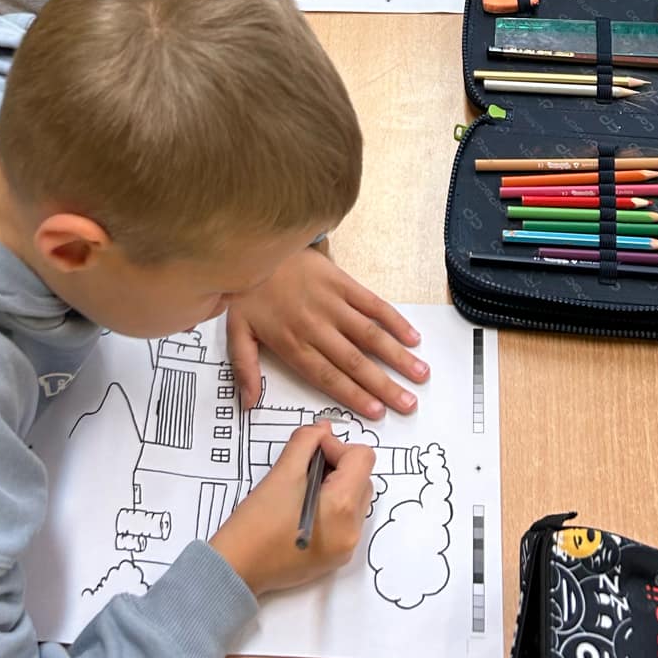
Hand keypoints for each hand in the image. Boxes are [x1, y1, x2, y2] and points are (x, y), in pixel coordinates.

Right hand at [209, 423, 375, 596]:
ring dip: (337, 486)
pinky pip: (347, 521)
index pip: (362, 458)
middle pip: (363, 479)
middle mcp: (352, 530)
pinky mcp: (337, 557)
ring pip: (356, 499)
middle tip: (305, 469)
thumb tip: (323, 430)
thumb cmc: (256, 522)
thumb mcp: (282, 473)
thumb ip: (306, 443)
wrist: (238, 568)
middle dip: (339, 466)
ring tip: (304, 489)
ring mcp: (346, 547)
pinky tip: (305, 508)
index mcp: (342, 507)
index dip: (337, 447)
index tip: (310, 453)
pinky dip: (334, 507)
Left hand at [226, 246, 430, 417]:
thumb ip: (245, 368)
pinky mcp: (341, 281)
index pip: (328, 376)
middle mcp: (315, 326)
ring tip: (421, 375)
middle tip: (409, 404)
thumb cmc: (247, 291)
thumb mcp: (236, 331)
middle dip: (384, 385)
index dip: (353, 395)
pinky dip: (393, 320)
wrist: (255, 244)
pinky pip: (372, 303)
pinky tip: (412, 336)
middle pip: (354, 362)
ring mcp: (331, 302)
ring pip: (369, 335)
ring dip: (397, 356)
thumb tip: (249, 403)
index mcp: (292, 343)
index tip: (377, 412)